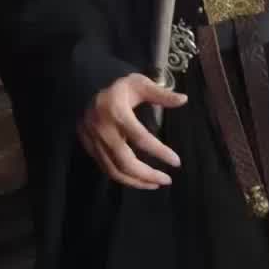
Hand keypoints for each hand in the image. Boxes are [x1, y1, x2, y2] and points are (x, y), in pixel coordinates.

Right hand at [77, 73, 185, 189]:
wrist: (85, 89)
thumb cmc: (118, 89)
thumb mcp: (139, 84)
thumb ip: (160, 94)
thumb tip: (184, 99)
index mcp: (116, 111)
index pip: (140, 137)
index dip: (159, 152)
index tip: (176, 162)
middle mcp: (103, 129)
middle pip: (125, 161)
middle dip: (147, 174)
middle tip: (166, 180)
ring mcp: (93, 141)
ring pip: (114, 170)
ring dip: (136, 181)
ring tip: (155, 184)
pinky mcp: (88, 148)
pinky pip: (106, 169)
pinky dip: (124, 178)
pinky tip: (138, 179)